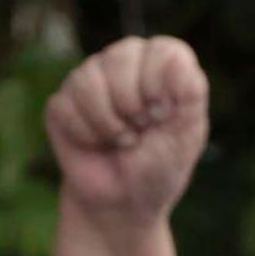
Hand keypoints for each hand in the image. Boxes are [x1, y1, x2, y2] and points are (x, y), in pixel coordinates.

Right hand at [46, 34, 208, 222]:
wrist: (123, 204)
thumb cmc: (160, 167)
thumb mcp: (186, 136)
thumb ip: (191, 95)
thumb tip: (177, 59)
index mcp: (161, 63)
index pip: (162, 51)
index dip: (159, 86)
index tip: (162, 116)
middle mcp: (125, 61)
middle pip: (120, 58)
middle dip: (131, 105)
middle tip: (139, 130)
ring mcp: (90, 79)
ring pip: (87, 81)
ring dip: (107, 124)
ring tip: (120, 140)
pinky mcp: (62, 102)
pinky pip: (65, 106)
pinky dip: (85, 135)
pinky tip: (95, 144)